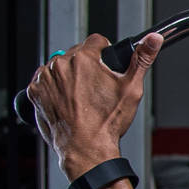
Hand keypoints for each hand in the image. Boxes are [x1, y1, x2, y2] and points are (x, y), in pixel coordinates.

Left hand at [28, 32, 163, 179]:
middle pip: (76, 54)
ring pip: (59, 67)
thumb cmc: (106, 123)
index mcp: (84, 59)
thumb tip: (153, 39)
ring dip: (68, 76)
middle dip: (86, 67)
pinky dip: (53, 89)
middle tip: (95, 89)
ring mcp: (45, 79)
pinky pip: (44, 82)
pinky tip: (66, 102)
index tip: (105, 65)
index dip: (104, 53)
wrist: (86, 149)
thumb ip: (142, 59)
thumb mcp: (131, 89)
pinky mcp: (35, 92)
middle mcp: (61, 65)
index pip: (96, 41)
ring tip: (80, 97)